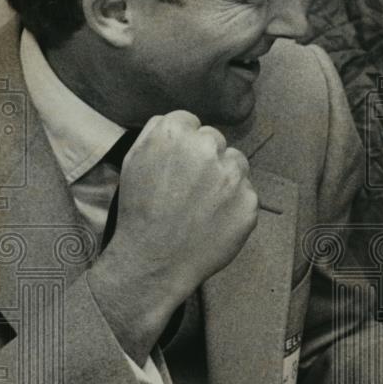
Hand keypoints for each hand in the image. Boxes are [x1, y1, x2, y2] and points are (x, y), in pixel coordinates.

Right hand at [88, 110, 257, 362]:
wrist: (154, 261)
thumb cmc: (139, 212)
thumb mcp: (133, 162)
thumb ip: (157, 133)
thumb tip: (180, 123)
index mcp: (175, 133)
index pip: (190, 122)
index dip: (183, 144)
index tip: (178, 163)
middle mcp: (207, 148)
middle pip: (214, 140)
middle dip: (205, 157)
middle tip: (189, 186)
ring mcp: (232, 175)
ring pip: (236, 162)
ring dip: (225, 176)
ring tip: (203, 203)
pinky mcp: (249, 201)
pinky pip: (246, 192)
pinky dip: (235, 204)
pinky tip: (214, 219)